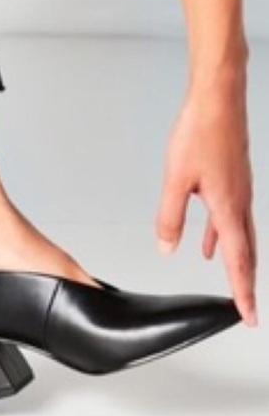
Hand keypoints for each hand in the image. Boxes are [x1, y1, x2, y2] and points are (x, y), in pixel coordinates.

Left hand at [155, 80, 256, 325]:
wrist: (218, 99)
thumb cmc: (199, 134)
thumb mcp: (175, 181)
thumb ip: (170, 218)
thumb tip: (167, 248)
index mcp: (229, 208)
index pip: (238, 262)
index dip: (242, 292)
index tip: (248, 316)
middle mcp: (241, 204)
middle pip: (246, 254)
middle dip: (244, 284)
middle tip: (246, 309)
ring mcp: (239, 193)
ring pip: (239, 238)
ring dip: (235, 263)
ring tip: (231, 283)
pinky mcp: (232, 183)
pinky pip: (229, 220)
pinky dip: (221, 238)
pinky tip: (208, 245)